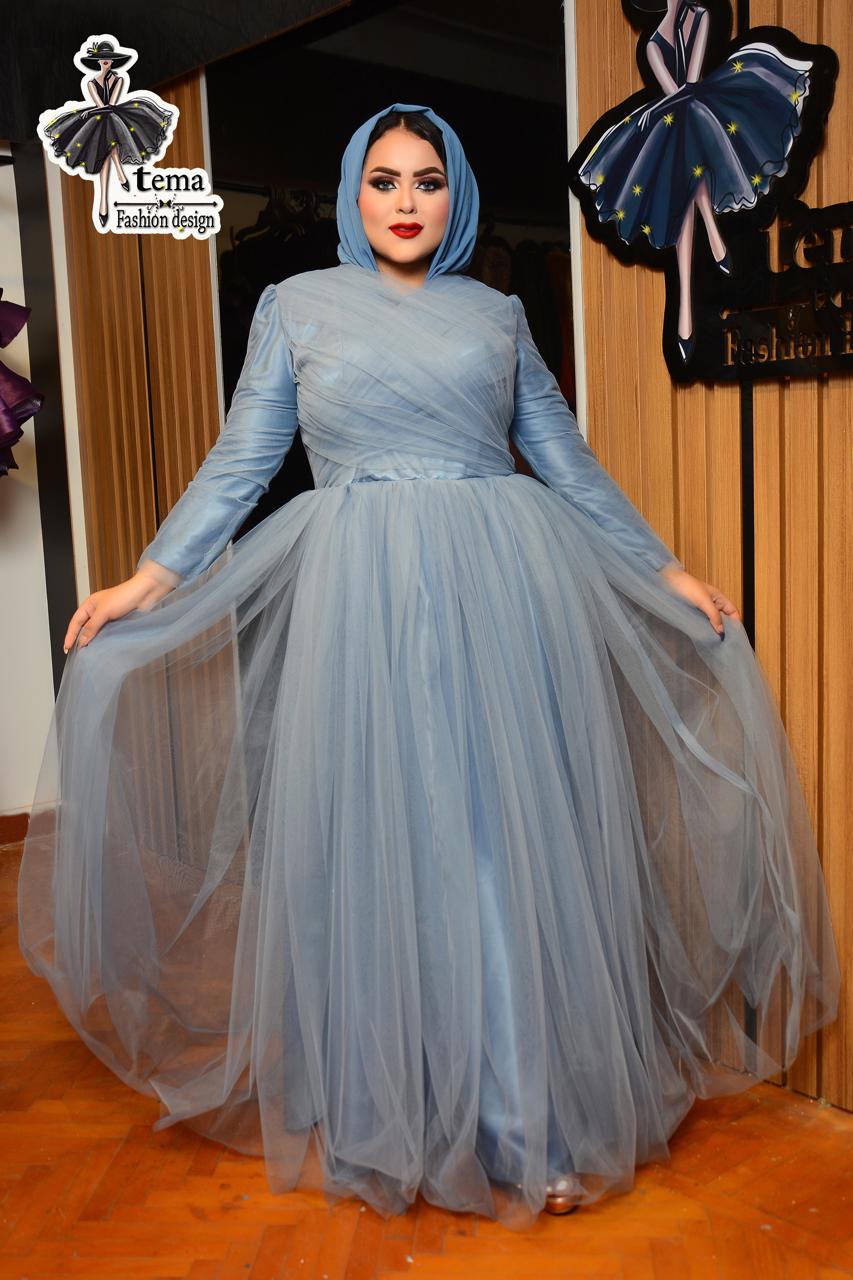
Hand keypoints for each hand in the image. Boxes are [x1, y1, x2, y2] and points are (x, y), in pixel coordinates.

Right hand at [62, 564, 177, 653]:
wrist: (145, 593)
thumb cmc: (125, 596)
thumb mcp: (104, 611)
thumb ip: (92, 626)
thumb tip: (82, 640)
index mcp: (90, 604)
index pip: (75, 622)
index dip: (70, 635)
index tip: (67, 647)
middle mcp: (97, 611)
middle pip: (84, 628)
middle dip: (79, 639)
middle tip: (75, 653)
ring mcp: (108, 617)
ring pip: (95, 632)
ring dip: (91, 641)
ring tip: (87, 653)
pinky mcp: (118, 623)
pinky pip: (106, 633)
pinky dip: (102, 640)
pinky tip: (101, 648)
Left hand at [659, 564, 740, 636]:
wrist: (667, 582)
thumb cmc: (687, 586)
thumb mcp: (703, 601)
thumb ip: (713, 615)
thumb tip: (721, 631)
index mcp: (719, 598)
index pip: (733, 612)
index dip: (736, 623)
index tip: (735, 636)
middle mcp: (713, 604)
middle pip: (724, 619)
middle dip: (725, 629)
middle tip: (724, 642)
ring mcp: (703, 610)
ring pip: (713, 622)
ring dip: (714, 630)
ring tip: (714, 641)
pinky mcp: (693, 614)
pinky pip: (702, 623)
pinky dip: (704, 629)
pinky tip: (704, 636)